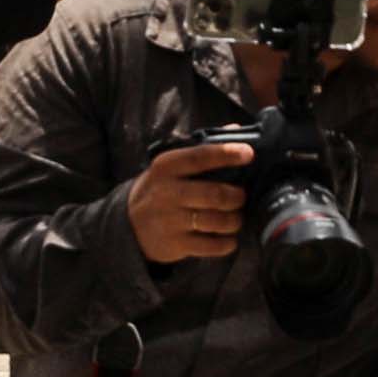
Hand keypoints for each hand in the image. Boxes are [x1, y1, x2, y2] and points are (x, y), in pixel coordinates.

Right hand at [125, 135, 252, 262]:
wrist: (128, 224)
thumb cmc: (160, 188)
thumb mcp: (171, 165)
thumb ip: (202, 148)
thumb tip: (236, 130)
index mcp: (167, 166)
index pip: (200, 157)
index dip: (227, 154)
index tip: (249, 154)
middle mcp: (168, 193)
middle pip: (214, 194)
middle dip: (236, 196)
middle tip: (241, 196)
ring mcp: (171, 221)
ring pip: (216, 221)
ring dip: (234, 220)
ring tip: (236, 217)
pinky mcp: (175, 245)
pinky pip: (210, 246)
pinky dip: (227, 243)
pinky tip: (229, 238)